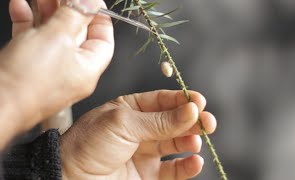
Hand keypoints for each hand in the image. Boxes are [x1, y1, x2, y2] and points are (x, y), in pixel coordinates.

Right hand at [0, 0, 113, 132]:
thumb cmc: (28, 81)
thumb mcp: (57, 38)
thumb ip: (74, 16)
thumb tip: (89, 2)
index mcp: (88, 69)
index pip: (103, 40)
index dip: (99, 17)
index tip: (91, 0)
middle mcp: (71, 71)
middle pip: (77, 34)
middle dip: (69, 9)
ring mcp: (49, 70)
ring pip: (53, 34)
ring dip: (47, 11)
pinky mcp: (28, 68)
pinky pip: (32, 40)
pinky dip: (27, 22)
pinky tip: (20, 5)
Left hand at [60, 90, 215, 179]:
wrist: (70, 179)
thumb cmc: (88, 145)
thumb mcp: (123, 123)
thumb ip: (159, 120)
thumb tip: (191, 110)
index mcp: (131, 109)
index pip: (163, 101)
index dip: (183, 100)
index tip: (200, 101)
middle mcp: (140, 129)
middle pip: (174, 121)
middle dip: (193, 121)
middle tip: (208, 122)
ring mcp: (145, 153)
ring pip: (177, 144)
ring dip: (191, 141)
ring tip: (196, 141)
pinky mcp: (148, 176)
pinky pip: (174, 170)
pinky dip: (187, 166)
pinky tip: (194, 161)